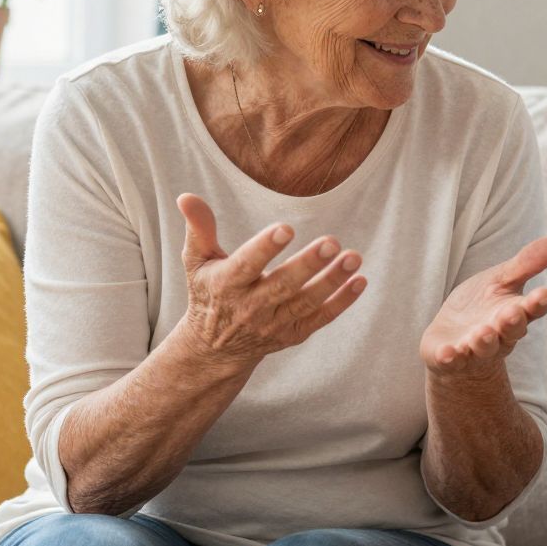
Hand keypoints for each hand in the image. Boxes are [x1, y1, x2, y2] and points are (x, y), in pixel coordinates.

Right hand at [174, 193, 366, 370]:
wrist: (214, 348)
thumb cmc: (208, 292)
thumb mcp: (196, 262)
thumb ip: (198, 229)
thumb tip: (187, 197)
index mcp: (226, 285)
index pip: (246, 265)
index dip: (265, 248)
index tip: (285, 229)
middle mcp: (250, 308)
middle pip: (282, 286)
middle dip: (308, 265)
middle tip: (332, 242)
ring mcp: (274, 324)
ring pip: (306, 303)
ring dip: (332, 281)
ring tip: (354, 257)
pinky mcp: (292, 334)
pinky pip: (320, 319)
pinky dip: (341, 302)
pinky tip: (360, 281)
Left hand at [420, 236, 546, 377]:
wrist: (453, 339)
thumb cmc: (482, 307)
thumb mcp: (501, 280)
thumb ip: (526, 264)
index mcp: (515, 313)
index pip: (531, 309)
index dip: (537, 303)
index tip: (544, 294)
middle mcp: (499, 335)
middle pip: (510, 331)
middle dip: (511, 323)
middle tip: (511, 314)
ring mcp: (474, 349)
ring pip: (483, 348)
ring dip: (483, 342)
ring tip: (482, 334)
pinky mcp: (450, 358)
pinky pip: (451, 361)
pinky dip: (449, 358)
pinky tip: (446, 354)